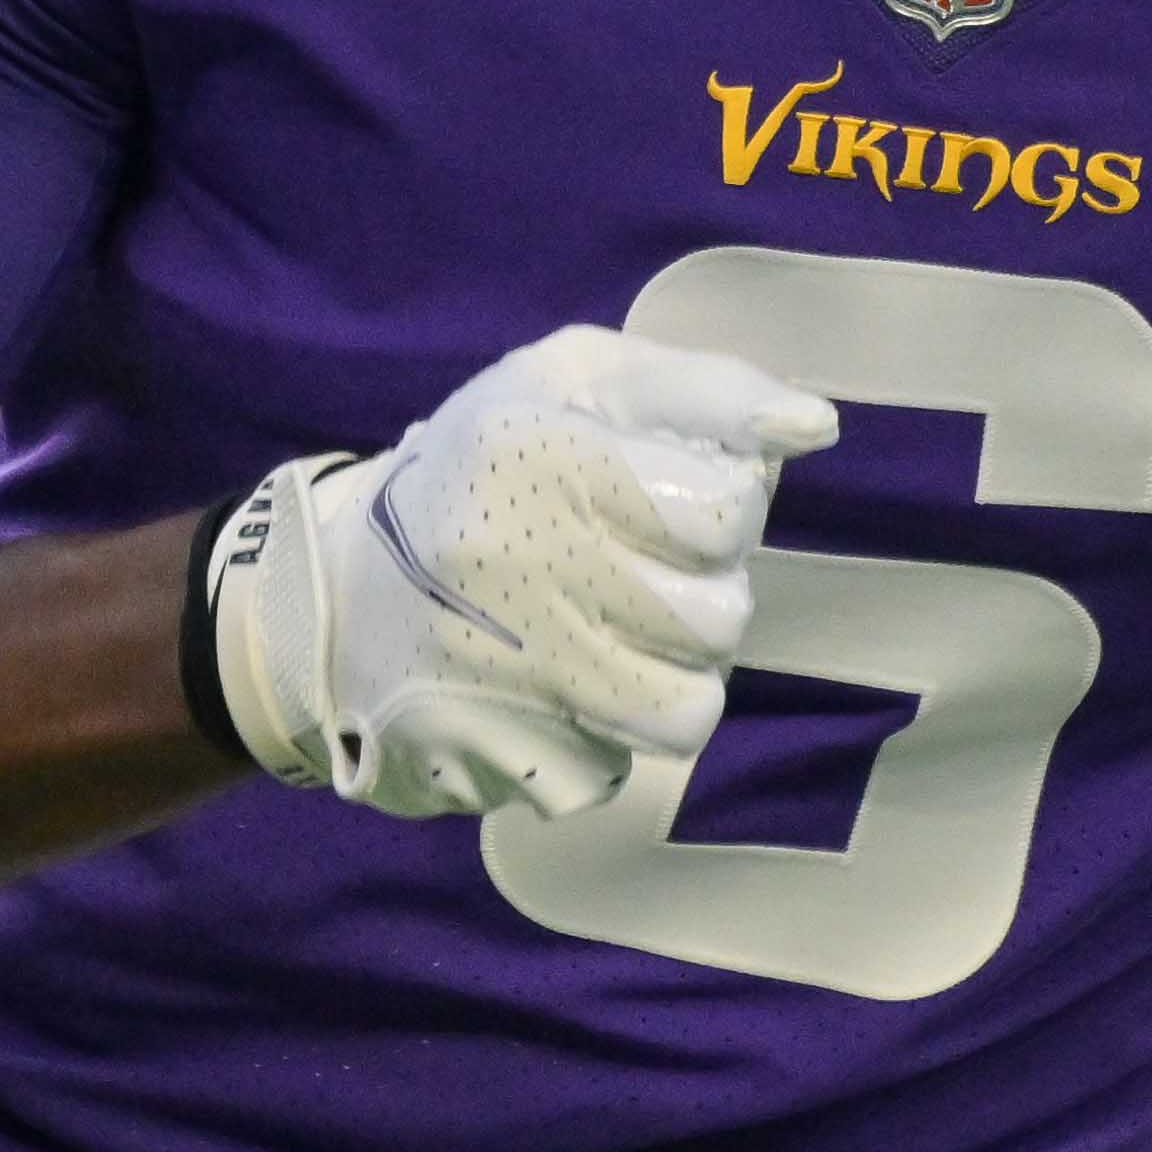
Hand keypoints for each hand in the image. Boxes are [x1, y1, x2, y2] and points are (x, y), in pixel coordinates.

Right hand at [209, 326, 834, 821]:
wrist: (337, 596)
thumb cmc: (484, 467)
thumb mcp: (574, 383)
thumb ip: (705, 391)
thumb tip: (814, 426)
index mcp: (530, 451)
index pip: (723, 514)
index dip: (718, 510)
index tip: (667, 497)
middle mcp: (508, 567)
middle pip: (718, 619)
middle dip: (699, 596)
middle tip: (639, 571)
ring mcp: (498, 677)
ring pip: (686, 710)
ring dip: (670, 673)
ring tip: (615, 633)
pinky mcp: (489, 760)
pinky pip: (618, 769)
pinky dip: (604, 733)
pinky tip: (553, 684)